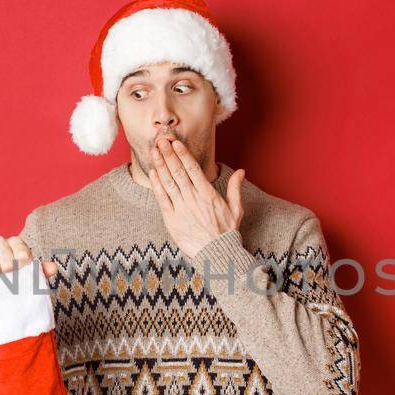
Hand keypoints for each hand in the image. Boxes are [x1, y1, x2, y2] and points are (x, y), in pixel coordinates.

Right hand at [0, 235, 58, 280]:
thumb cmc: (13, 285)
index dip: (21, 256)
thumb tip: (53, 268)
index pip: (18, 245)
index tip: (22, 267)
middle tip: (7, 274)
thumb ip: (40, 273)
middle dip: (6, 262)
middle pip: (1, 246)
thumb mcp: (27, 280)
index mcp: (15, 245)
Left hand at [146, 137, 245, 257]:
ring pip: (168, 182)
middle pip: (178, 172)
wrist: (216, 254)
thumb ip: (235, 188)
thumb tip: (242, 171)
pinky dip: (156, 185)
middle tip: (161, 140)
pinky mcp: (171, 219)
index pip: (193, 169)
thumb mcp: (236, 209)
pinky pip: (162, 199)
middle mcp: (193, 198)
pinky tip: (153, 173)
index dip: (183, 154)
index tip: (176, 143)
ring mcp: (181, 208)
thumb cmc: (226, 232)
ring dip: (160, 165)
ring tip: (154, 151)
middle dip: (168, 154)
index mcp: (207, 194)